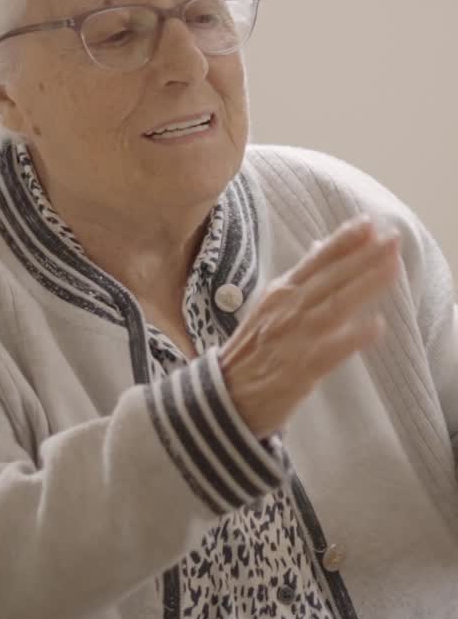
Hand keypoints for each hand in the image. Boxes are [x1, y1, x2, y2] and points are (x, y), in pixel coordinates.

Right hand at [221, 216, 399, 437]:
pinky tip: (377, 326)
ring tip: (393, 268)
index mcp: (280, 292)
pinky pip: (329, 351)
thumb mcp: (270, 307)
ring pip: (333, 307)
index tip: (369, 222)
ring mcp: (292, 339)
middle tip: (394, 239)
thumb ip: (300, 280)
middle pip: (329, 278)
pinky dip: (351, 338)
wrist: (223, 397)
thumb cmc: (252, 351)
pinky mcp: (298, 371)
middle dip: (363, 257)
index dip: (342, 241)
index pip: (316, 260)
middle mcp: (286, 309)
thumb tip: (321, 245)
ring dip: (364, 286)